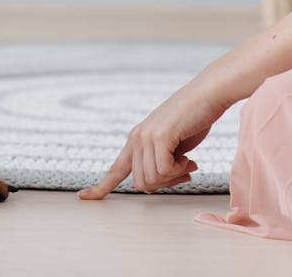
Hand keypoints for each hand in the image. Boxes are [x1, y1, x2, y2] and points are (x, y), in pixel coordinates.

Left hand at [78, 80, 224, 199]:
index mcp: (137, 139)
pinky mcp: (159, 136)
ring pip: (152, 180)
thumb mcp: (172, 145)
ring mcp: (146, 136)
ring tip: (188, 162)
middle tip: (184, 172)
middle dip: (165, 184)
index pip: (116, 168)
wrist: (208, 94)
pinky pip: (164, 171)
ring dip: (174, 177)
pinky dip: (180, 171)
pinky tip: (190, 158)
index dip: (100, 187)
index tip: (83, 198)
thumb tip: (155, 182)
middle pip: (141, 184)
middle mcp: (137, 137)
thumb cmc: (194, 118)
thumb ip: (159, 160)